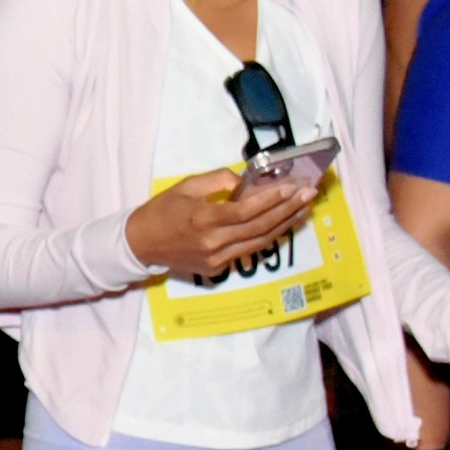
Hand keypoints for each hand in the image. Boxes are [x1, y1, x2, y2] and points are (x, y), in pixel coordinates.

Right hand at [124, 168, 314, 278]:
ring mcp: (216, 258)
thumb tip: (245, 182)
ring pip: (259, 242)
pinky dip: (268, 236)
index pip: (246, 210)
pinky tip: (281, 224)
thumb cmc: (162, 210)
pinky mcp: (217, 268)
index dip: (272, 199)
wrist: (140, 244)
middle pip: (259, 227)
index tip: (293, 187)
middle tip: (309, 195)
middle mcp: (213, 242)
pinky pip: (248, 250)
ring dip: (284, 225)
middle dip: (287, 210)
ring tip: (303, 210)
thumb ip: (218, 180)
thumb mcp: (186, 186)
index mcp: (203, 218)